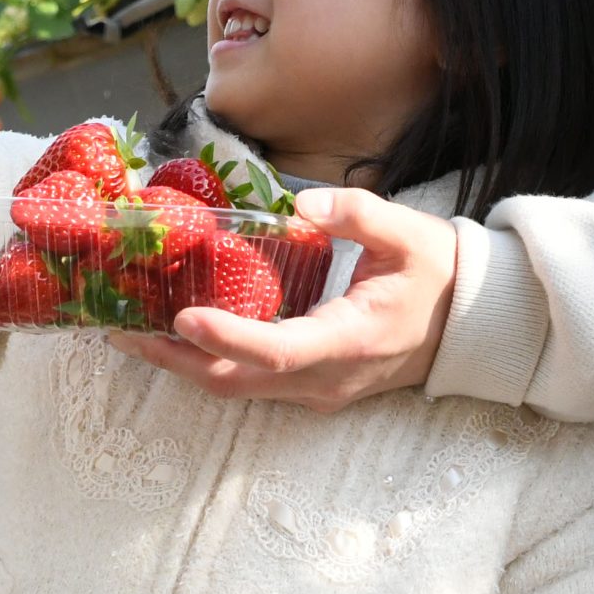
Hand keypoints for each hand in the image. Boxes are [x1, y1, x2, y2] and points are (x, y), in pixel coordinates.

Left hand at [108, 188, 456, 411]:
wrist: (471, 324)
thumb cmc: (438, 273)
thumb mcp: (406, 232)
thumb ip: (356, 213)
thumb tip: (301, 204)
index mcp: (349, 340)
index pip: (277, 351)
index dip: (226, 337)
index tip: (182, 315)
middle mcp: (327, 378)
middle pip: (238, 382)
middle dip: (176, 359)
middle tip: (122, 328)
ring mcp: (320, 390)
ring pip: (240, 389)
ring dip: (186, 364)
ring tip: (135, 331)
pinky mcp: (315, 386)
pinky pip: (253, 383)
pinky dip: (213, 362)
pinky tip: (184, 332)